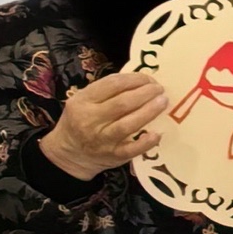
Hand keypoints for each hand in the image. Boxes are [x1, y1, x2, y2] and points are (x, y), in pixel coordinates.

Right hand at [39, 70, 167, 179]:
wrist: (69, 153)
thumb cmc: (81, 121)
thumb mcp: (84, 101)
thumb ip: (106, 91)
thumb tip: (140, 81)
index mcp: (83, 101)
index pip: (112, 84)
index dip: (134, 79)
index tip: (149, 78)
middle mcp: (91, 120)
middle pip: (123, 103)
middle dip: (145, 93)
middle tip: (160, 89)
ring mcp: (102, 139)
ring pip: (128, 124)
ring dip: (149, 111)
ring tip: (163, 102)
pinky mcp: (114, 155)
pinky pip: (132, 149)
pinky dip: (146, 142)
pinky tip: (157, 134)